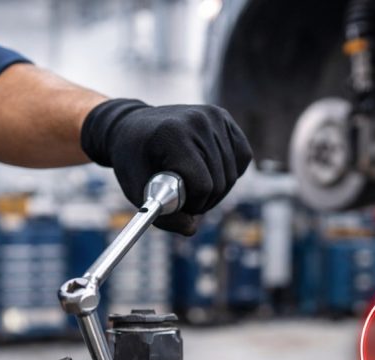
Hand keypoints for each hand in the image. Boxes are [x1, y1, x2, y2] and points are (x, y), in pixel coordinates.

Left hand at [80, 98, 252, 234]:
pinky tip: (210, 170)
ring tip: (193, 184)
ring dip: (216, 190)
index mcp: (173, 134)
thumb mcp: (136, 191)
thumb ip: (162, 216)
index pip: (202, 184)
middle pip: (219, 182)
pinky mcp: (224, 118)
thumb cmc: (133, 159)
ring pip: (232, 174)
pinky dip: (230, 171)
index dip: (192, 204)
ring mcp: (214, 116)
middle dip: (203, 200)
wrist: (131, 125)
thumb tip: (191, 229)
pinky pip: (243, 156)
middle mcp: (198, 120)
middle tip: (184, 197)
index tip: (175, 202)